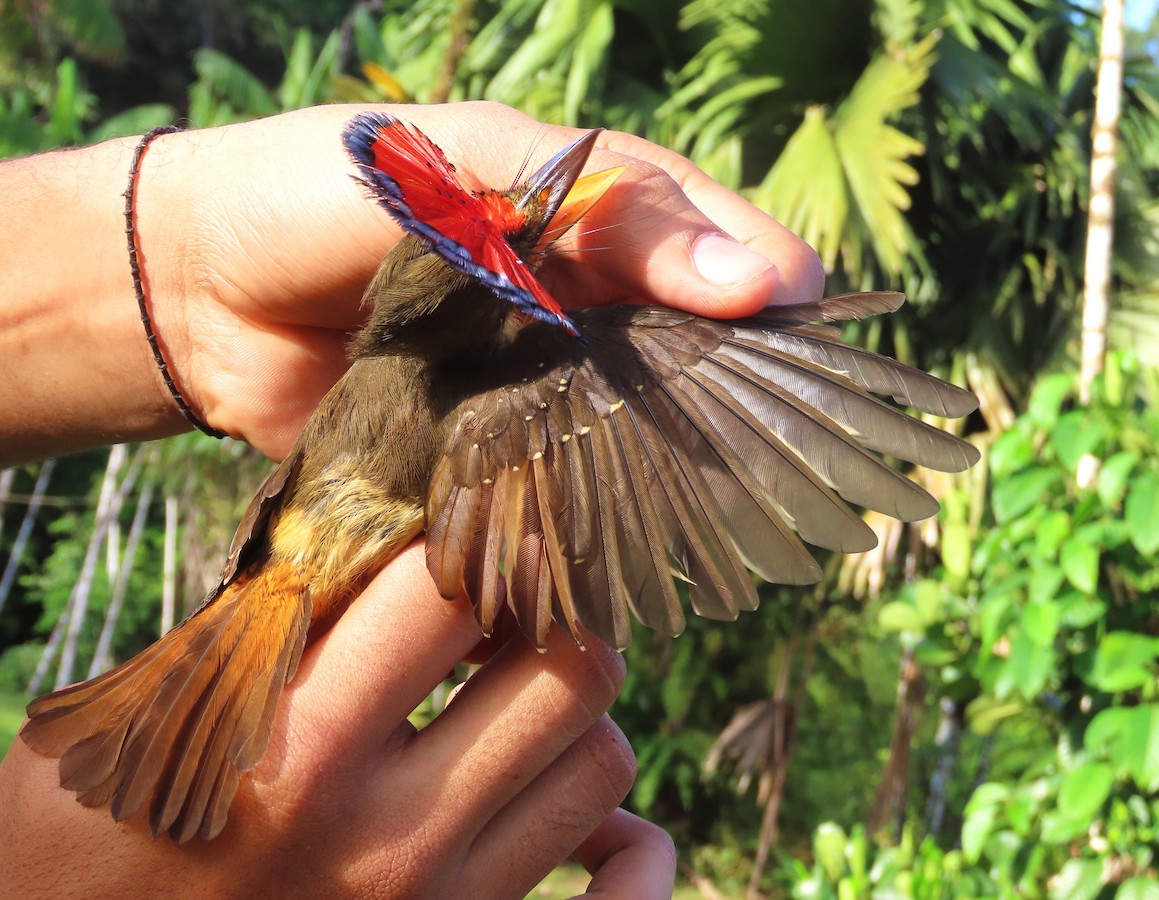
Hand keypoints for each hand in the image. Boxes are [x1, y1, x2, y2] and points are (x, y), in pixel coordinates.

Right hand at [0, 542, 675, 897]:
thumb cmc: (82, 845)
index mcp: (296, 748)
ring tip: (519, 693)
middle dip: (550, 618)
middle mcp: (387, 834)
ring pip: (603, 763)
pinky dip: (626, 838)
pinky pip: (616, 881)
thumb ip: (262, 627)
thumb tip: (375, 546)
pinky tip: (591, 810)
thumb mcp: (140, 717)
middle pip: (569, 671)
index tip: (475, 518)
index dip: (478, 533)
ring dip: (573, 711)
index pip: (454, 592)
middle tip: (512, 606)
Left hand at [135, 102, 824, 458]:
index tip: (810, 322)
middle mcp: (572, 310)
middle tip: (801, 430)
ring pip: (637, 430)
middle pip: (687, 351)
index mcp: (582, 222)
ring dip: (688, 461)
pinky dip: (606, 514)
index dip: (764, 282)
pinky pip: (564, 489)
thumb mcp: (474, 162)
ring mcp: (534, 390)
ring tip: (753, 495)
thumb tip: (746, 281)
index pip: (705, 247)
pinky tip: (650, 540)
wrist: (204, 290)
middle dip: (744, 386)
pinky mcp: (491, 460)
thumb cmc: (330, 191)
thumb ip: (604, 207)